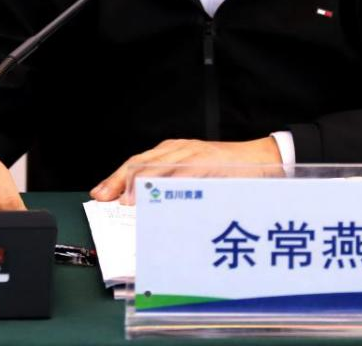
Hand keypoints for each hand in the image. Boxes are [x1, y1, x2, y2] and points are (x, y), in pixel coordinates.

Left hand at [91, 137, 282, 204]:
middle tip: (101, 197)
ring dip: (135, 183)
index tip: (99, 194)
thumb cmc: (228, 172)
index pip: (136, 164)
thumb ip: (173, 188)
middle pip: (138, 163)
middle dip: (117, 180)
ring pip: (155, 166)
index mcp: (173, 153)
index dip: (116, 179)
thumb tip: (145, 211)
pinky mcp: (204, 161)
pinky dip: (163, 184)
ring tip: (121, 200)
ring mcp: (190, 154)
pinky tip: (152, 194)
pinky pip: (179, 172)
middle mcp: (177, 150)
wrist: (262, 159)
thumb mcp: (195, 177)